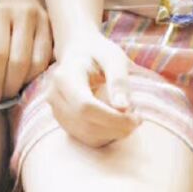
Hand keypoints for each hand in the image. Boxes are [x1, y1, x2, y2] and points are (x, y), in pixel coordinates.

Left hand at [0, 0, 52, 104]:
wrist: (22, 0)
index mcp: (0, 15)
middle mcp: (23, 14)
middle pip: (18, 61)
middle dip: (9, 86)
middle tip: (3, 98)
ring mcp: (43, 22)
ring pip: (36, 64)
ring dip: (24, 84)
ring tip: (14, 91)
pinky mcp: (56, 32)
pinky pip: (48, 63)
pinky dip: (36, 77)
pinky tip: (27, 81)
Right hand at [46, 25, 139, 147]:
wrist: (79, 52)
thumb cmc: (99, 52)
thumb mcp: (113, 57)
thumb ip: (118, 80)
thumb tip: (123, 108)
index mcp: (65, 76)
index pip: (85, 107)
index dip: (113, 118)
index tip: (136, 116)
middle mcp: (55, 96)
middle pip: (87, 125)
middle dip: (118, 127)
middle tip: (138, 117)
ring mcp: (57, 111)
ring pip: (88, 136)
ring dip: (114, 133)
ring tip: (129, 117)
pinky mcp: (64, 123)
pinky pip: (87, 139)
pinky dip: (107, 136)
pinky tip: (117, 122)